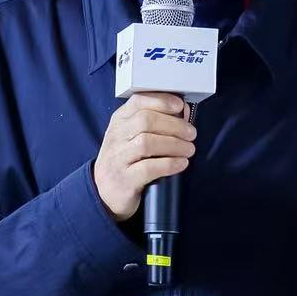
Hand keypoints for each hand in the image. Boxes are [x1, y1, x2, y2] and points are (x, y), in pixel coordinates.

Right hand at [94, 91, 196, 222]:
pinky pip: (148, 168)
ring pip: (147, 143)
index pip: (138, 101)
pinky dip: (169, 164)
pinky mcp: (124, 180)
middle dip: (174, 125)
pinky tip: (181, 163)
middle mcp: (116, 137)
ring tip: (189, 149)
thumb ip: (154, 123)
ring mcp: (117, 159)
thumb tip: (182, 110)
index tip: (180, 106)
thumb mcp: (131, 137)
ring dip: (174, 144)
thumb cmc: (125, 161)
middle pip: (145, 121)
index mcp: (119, 122)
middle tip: (191, 133)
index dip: (161, 101)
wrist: (105, 194)